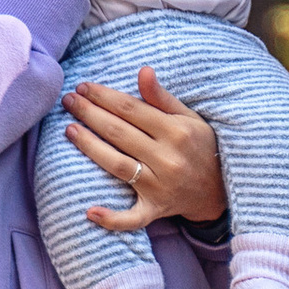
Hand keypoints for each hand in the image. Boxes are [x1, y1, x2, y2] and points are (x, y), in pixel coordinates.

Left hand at [64, 65, 228, 232]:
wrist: (220, 189)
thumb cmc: (200, 146)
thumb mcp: (189, 117)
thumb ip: (162, 97)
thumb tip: (142, 70)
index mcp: (176, 131)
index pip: (131, 109)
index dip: (104, 96)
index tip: (83, 86)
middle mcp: (168, 158)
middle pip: (119, 133)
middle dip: (90, 114)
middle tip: (68, 101)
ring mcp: (160, 186)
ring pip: (117, 165)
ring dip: (90, 147)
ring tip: (69, 130)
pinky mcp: (155, 209)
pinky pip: (132, 218)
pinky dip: (111, 218)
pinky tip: (89, 211)